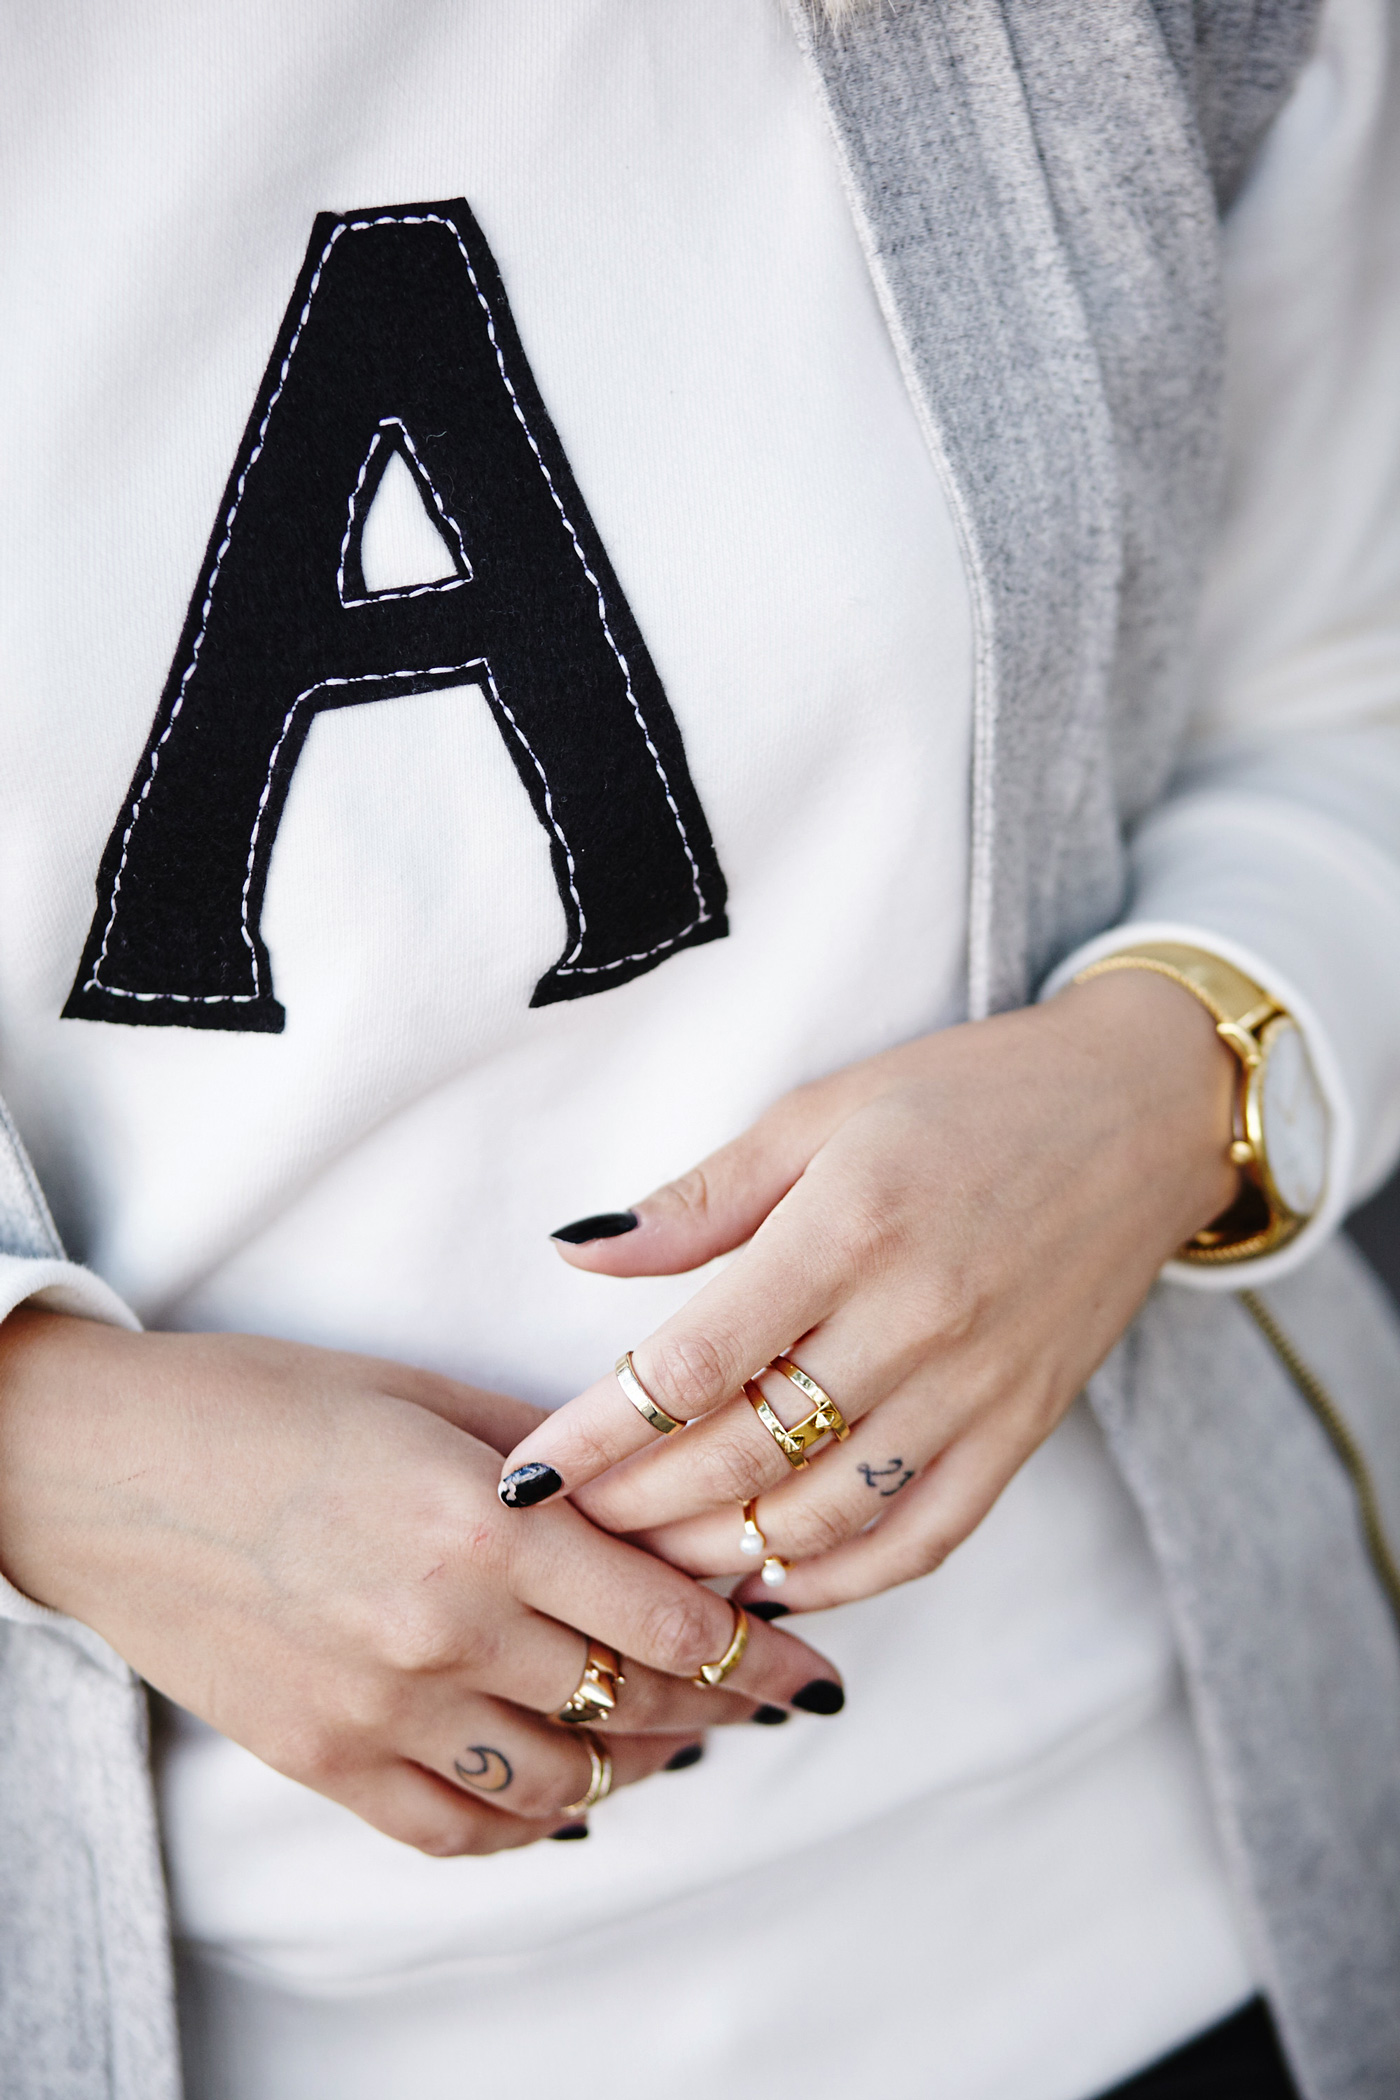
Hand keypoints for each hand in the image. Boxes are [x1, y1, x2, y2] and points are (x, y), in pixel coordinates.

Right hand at [0, 1313, 841, 1851]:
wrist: (98, 1470)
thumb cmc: (258, 1403)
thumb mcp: (419, 1393)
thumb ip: (544, 1450)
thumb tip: (649, 1487)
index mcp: (482, 1524)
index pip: (670, 1620)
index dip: (760, 1649)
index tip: (808, 1658)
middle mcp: (444, 1632)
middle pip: (636, 1704)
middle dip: (723, 1706)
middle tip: (770, 1695)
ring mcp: (380, 1712)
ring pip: (564, 1784)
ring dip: (641, 1765)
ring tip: (678, 1737)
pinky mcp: (322, 1763)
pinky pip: (460, 1831)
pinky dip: (532, 1823)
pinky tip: (567, 1793)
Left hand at [495, 971, 1237, 1610]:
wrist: (1148, 1110)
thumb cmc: (970, 1093)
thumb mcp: (824, 1109)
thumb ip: (703, 1196)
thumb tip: (575, 1251)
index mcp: (851, 1226)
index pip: (691, 1368)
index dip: (595, 1435)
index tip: (523, 1476)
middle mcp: (916, 1321)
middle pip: (744, 1459)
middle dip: (633, 1510)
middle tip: (561, 1532)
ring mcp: (979, 1388)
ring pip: (822, 1519)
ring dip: (717, 1557)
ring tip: (640, 1567)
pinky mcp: (1026, 1429)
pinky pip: (920, 1538)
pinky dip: (837, 1581)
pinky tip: (766, 1582)